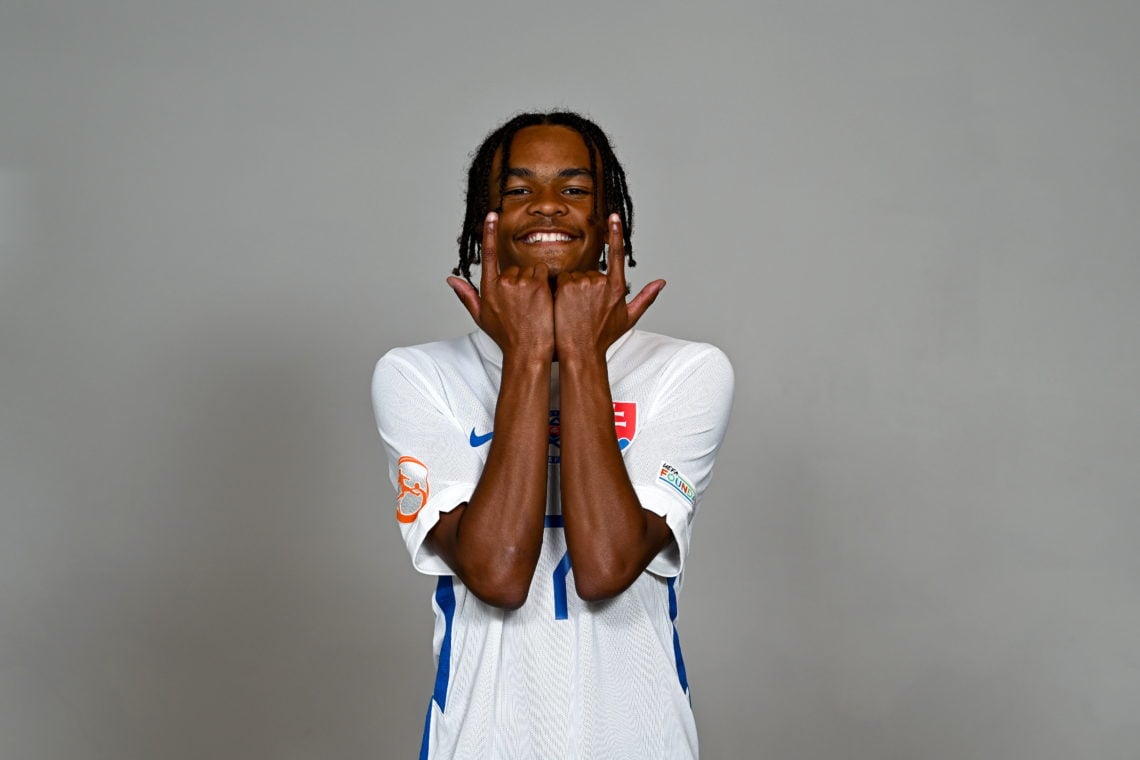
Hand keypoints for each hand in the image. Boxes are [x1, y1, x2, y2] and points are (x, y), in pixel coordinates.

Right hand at [447, 212, 554, 359]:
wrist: (527, 351)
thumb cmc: (507, 337)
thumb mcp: (482, 317)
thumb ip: (467, 295)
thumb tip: (451, 279)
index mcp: (489, 289)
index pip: (488, 255)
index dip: (490, 233)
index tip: (492, 215)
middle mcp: (502, 282)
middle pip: (516, 268)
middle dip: (522, 282)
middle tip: (525, 306)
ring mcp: (519, 282)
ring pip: (531, 270)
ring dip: (536, 283)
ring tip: (535, 306)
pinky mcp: (537, 284)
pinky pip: (544, 271)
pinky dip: (546, 282)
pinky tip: (545, 299)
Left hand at [553, 214, 664, 359]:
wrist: (581, 351)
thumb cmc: (603, 337)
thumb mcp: (628, 318)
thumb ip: (645, 297)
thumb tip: (661, 282)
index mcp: (617, 288)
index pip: (618, 255)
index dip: (616, 234)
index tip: (613, 216)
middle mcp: (601, 282)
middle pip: (591, 273)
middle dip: (588, 286)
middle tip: (586, 309)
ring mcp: (583, 283)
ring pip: (576, 276)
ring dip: (574, 289)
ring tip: (575, 310)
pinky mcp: (566, 286)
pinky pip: (563, 279)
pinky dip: (562, 289)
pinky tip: (565, 306)